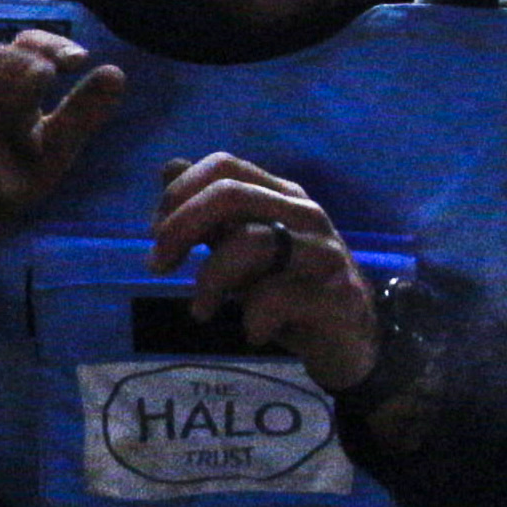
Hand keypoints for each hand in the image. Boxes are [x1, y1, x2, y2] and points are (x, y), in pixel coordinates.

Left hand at [146, 150, 380, 391]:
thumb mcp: (242, 250)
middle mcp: (304, 213)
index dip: (180, 192)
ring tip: (200, 311)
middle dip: (182, 227)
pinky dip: (252, 318)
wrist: (350, 341)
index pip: (225, 165)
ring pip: (254, 242)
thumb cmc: (291, 290)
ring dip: (211, 279)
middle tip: (158, 266)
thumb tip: (169, 165)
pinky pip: (278, 296)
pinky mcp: (337, 294)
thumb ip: (209, 214)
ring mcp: (324, 251)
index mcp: (280, 195)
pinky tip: (251, 333)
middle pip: (232, 194)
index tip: (155, 233)